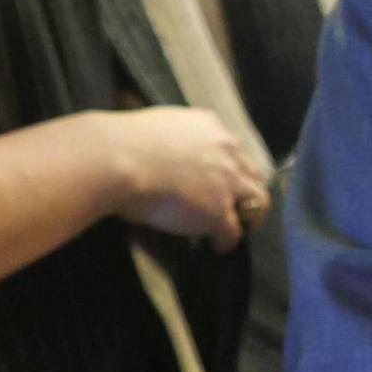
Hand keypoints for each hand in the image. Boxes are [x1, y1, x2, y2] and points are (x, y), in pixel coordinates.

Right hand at [97, 105, 264, 250]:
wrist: (114, 159)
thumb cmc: (119, 144)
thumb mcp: (154, 130)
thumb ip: (169, 140)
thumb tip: (160, 154)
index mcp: (207, 124)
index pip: (229, 147)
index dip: (226, 165)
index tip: (216, 178)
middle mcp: (224, 148)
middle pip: (249, 171)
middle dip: (242, 189)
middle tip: (232, 205)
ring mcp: (225, 180)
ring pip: (256, 200)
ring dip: (248, 215)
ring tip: (236, 228)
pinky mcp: (218, 210)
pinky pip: (233, 230)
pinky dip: (227, 241)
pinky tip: (217, 247)